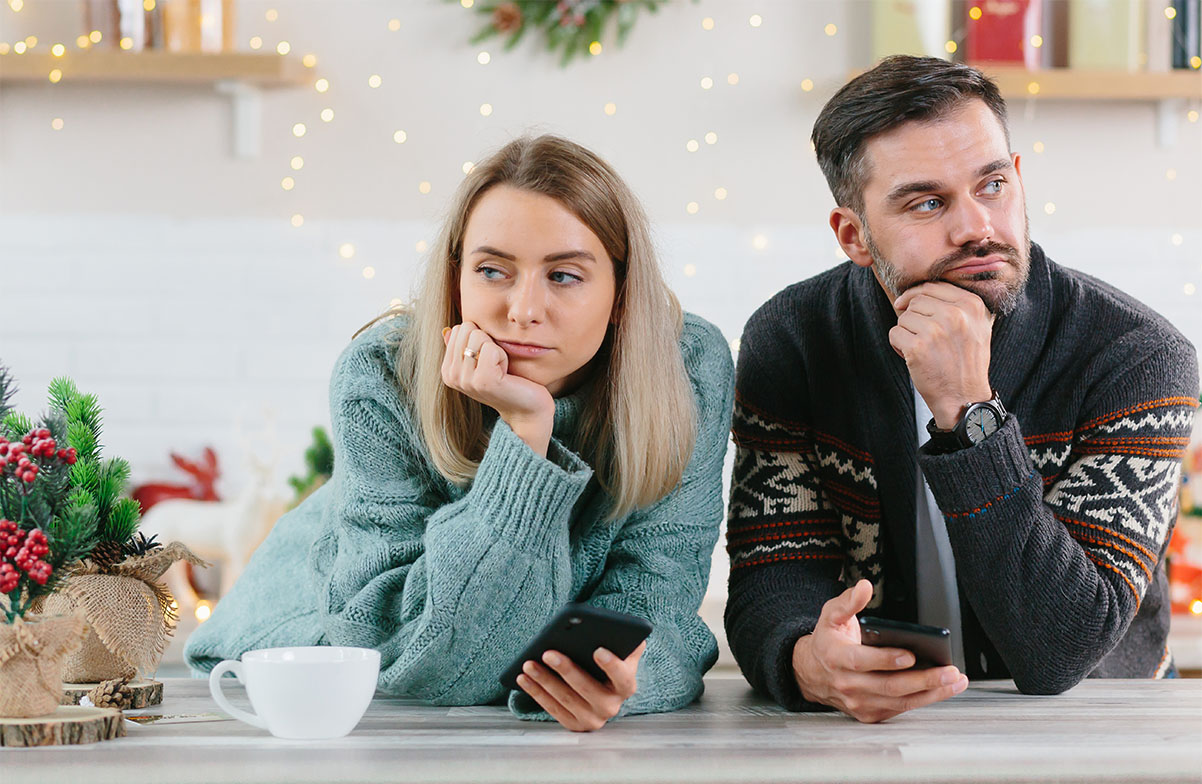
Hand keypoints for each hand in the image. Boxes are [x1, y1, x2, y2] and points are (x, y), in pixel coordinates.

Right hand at [442, 322, 554, 455]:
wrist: (526, 409)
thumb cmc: (506, 382)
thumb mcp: (481, 362)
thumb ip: (463, 346)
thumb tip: (447, 329)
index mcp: (447, 370)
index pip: (459, 329)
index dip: (480, 339)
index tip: (487, 360)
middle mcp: (451, 376)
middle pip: (467, 329)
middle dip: (487, 341)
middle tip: (495, 364)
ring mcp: (465, 380)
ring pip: (478, 336)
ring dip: (496, 349)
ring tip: (500, 369)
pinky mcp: (483, 380)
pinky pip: (491, 348)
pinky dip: (503, 356)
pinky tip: (505, 374)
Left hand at [515, 642, 644, 731]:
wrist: (601, 687)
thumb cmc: (608, 662)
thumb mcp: (620, 652)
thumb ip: (624, 641)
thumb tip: (619, 630)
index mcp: (625, 685)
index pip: (623, 677)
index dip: (612, 665)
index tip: (598, 650)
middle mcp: (611, 706)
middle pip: (588, 689)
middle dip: (566, 670)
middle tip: (548, 653)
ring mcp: (592, 719)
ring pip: (565, 699)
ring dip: (544, 681)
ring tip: (529, 664)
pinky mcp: (574, 725)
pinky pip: (552, 708)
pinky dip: (536, 693)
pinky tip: (523, 678)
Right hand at [792, 580, 967, 723]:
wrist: (812, 673)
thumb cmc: (828, 641)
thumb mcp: (831, 615)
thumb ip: (849, 601)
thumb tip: (865, 587)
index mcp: (837, 657)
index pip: (862, 662)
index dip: (887, 660)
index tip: (911, 655)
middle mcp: (848, 684)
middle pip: (889, 686)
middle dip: (923, 680)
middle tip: (948, 671)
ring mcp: (859, 702)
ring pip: (899, 702)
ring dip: (931, 693)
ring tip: (954, 681)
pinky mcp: (869, 713)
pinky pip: (899, 710)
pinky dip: (923, 700)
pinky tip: (941, 690)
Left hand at [889, 282, 993, 429]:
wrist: (964, 397)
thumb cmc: (966, 363)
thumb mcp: (977, 326)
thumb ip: (958, 304)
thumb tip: (924, 288)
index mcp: (972, 305)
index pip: (933, 286)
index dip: (916, 295)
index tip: (907, 305)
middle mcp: (956, 314)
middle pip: (916, 301)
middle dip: (912, 318)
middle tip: (922, 338)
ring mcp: (936, 330)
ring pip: (903, 317)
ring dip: (906, 333)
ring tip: (922, 350)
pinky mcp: (918, 347)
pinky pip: (894, 333)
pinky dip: (898, 346)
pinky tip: (913, 358)